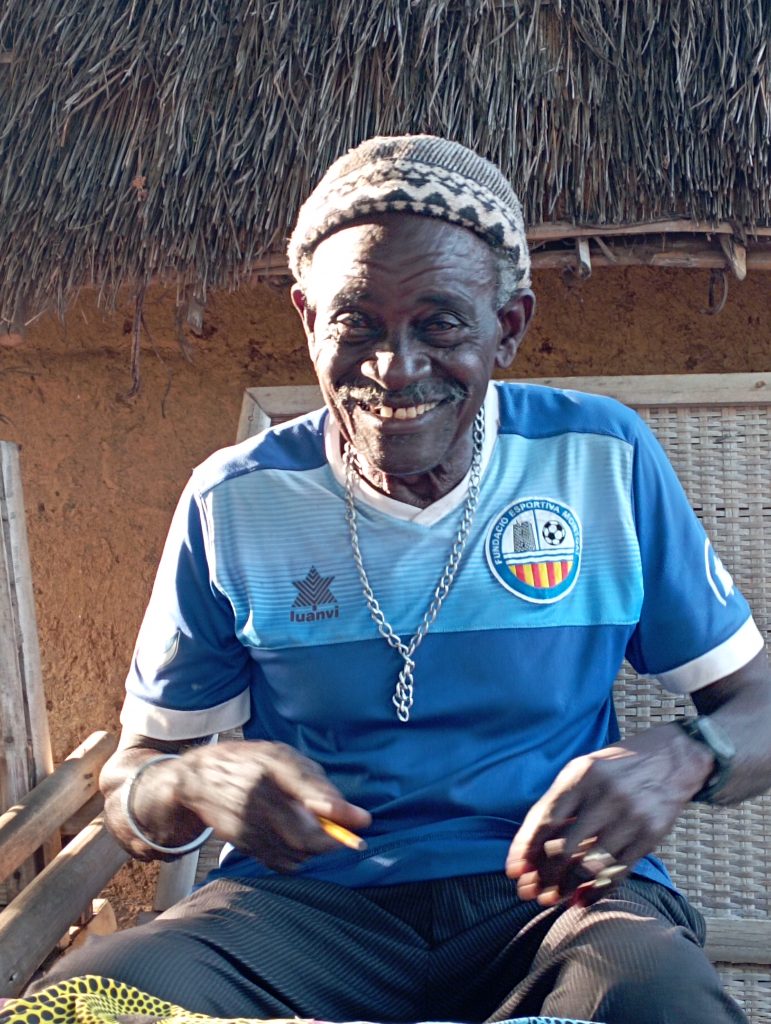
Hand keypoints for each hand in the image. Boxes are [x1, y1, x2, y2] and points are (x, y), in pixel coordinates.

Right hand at [176, 740, 371, 871]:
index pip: (305, 785)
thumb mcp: (281, 757)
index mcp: (271, 762)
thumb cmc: (251, 764)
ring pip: (296, 852)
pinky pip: (279, 862)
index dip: (333, 805)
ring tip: (315, 833)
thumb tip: (350, 813)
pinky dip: (295, 859)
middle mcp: (258, 794)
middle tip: (347, 838)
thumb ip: (315, 781)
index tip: (362, 820)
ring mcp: (247, 822)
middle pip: (305, 833)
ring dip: (314, 850)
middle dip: (332, 841)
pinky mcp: (241, 842)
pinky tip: (295, 844)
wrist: (199, 778)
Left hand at [505, 724, 712, 905]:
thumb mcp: (583, 770)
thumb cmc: (616, 767)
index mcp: (582, 776)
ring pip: (590, 865)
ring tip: (553, 898)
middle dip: (543, 876)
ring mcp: (630, 817)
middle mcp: (605, 796)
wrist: (672, 758)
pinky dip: (596, 891)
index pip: (545, 820)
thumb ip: (558, 803)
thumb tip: (530, 847)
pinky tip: (581, 899)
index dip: (525, 850)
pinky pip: (618, 872)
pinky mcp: (650, 836)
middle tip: (531, 892)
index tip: (514, 872)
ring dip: (567, 888)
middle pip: (564, 848)